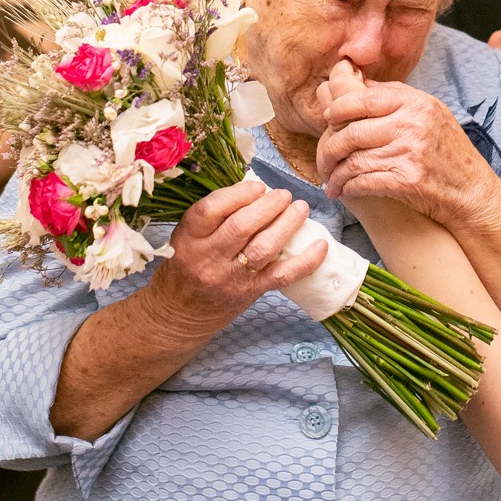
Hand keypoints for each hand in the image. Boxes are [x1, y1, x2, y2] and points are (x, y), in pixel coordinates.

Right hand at [146, 181, 327, 336]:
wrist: (180, 313)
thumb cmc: (186, 266)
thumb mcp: (186, 236)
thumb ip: (214, 215)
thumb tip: (256, 190)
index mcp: (189, 238)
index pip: (212, 209)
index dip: (239, 193)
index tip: (258, 187)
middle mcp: (209, 257)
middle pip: (242, 226)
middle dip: (269, 205)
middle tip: (284, 195)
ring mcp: (232, 277)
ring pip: (264, 248)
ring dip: (287, 224)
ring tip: (301, 208)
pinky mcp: (251, 292)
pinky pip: (282, 275)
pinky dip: (305, 261)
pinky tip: (321, 245)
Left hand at [315, 62, 494, 226]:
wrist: (472, 191)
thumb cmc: (449, 152)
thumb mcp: (431, 112)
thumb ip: (396, 96)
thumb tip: (358, 81)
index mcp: (416, 103)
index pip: (363, 99)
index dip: (338, 108)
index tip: (327, 118)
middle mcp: (412, 124)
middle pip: (352, 131)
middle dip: (330, 147)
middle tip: (324, 157)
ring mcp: (409, 153)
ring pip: (354, 160)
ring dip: (336, 173)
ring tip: (331, 180)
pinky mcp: (407, 180)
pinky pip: (364, 181)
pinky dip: (348, 187)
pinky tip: (343, 190)